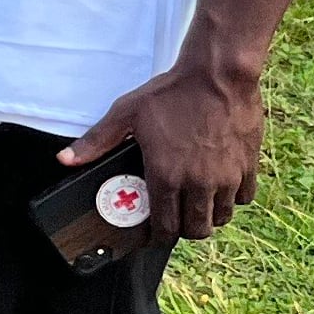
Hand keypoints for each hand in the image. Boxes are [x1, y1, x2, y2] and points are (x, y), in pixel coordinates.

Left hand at [65, 62, 264, 240]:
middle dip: (184, 230)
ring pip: (221, 217)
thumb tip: (65, 160)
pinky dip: (234, 198)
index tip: (153, 234)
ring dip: (209, 215)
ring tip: (197, 203)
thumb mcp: (126, 114)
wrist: (218, 76)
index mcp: (166, 176)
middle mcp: (198, 183)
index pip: (165, 227)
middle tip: (176, 219)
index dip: (157, 236)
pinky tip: (222, 186)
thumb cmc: (171, 93)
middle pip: (197, 230)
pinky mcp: (248, 166)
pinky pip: (245, 198)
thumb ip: (96, 141)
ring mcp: (227, 177)